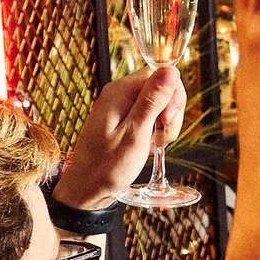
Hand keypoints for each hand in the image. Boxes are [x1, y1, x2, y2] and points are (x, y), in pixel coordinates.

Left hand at [57, 65, 185, 209]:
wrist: (86, 189)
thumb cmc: (106, 166)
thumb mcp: (135, 134)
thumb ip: (153, 101)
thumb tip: (170, 69)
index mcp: (120, 91)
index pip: (161, 74)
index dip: (172, 97)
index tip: (166, 122)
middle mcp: (120, 93)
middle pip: (162, 88)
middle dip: (170, 112)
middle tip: (161, 138)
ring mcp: (122, 106)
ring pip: (160, 104)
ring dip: (164, 125)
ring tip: (153, 146)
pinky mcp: (125, 119)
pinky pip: (150, 116)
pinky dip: (156, 131)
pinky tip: (148, 146)